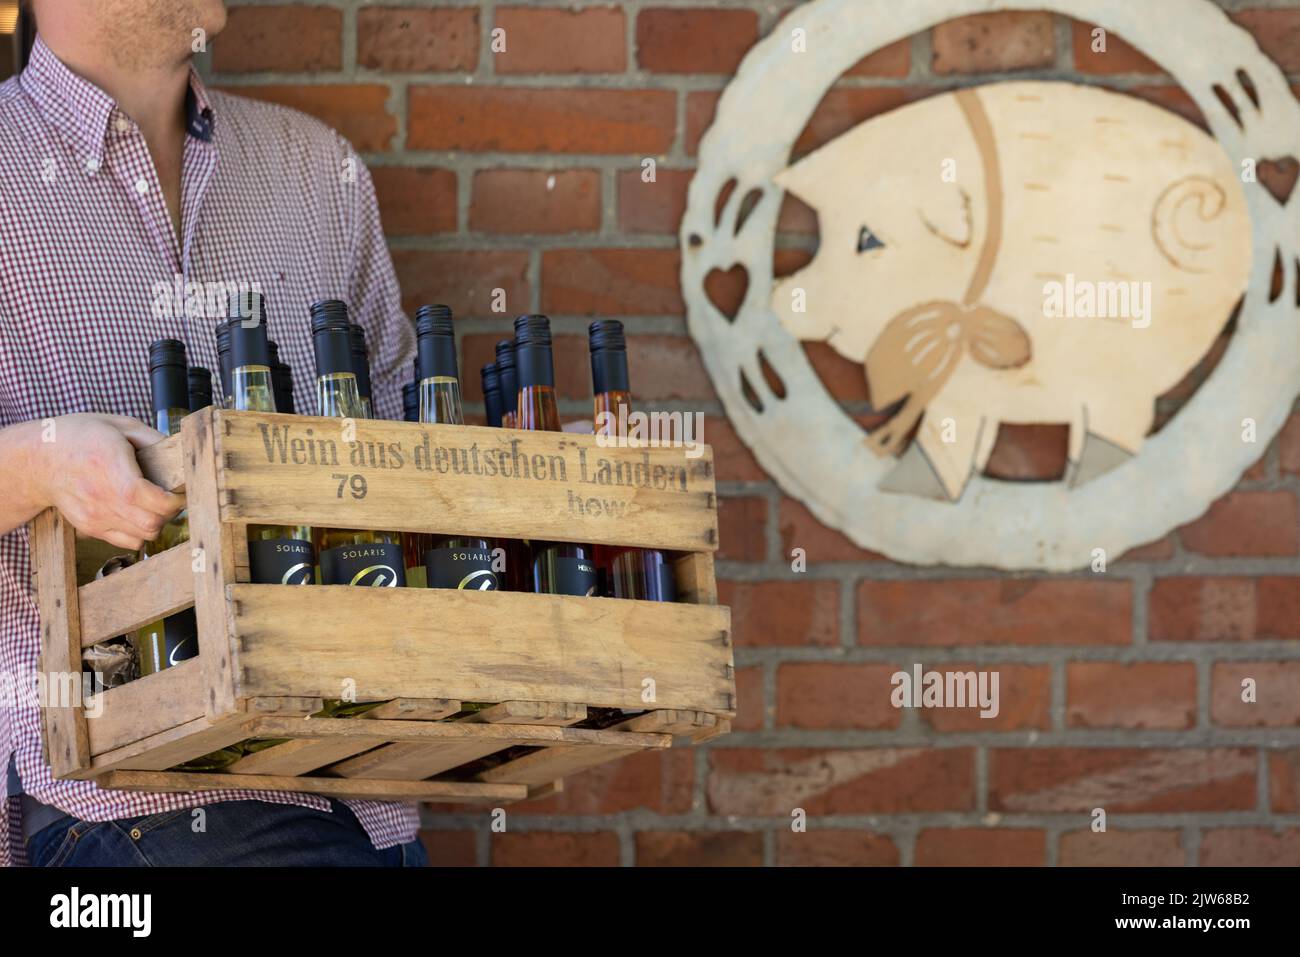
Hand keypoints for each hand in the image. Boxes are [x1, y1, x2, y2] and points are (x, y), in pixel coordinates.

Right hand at [34, 414, 184, 550]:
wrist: (39, 459)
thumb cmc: (82, 437)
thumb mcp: (118, 424)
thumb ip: (152, 438)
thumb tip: (181, 453)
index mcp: (110, 466)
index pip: (151, 499)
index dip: (174, 500)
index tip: (181, 490)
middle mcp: (101, 496)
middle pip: (151, 523)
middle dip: (170, 512)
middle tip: (172, 497)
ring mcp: (94, 516)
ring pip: (143, 536)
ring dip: (158, 523)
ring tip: (156, 505)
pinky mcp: (90, 527)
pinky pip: (129, 542)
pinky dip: (141, 532)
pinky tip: (139, 513)